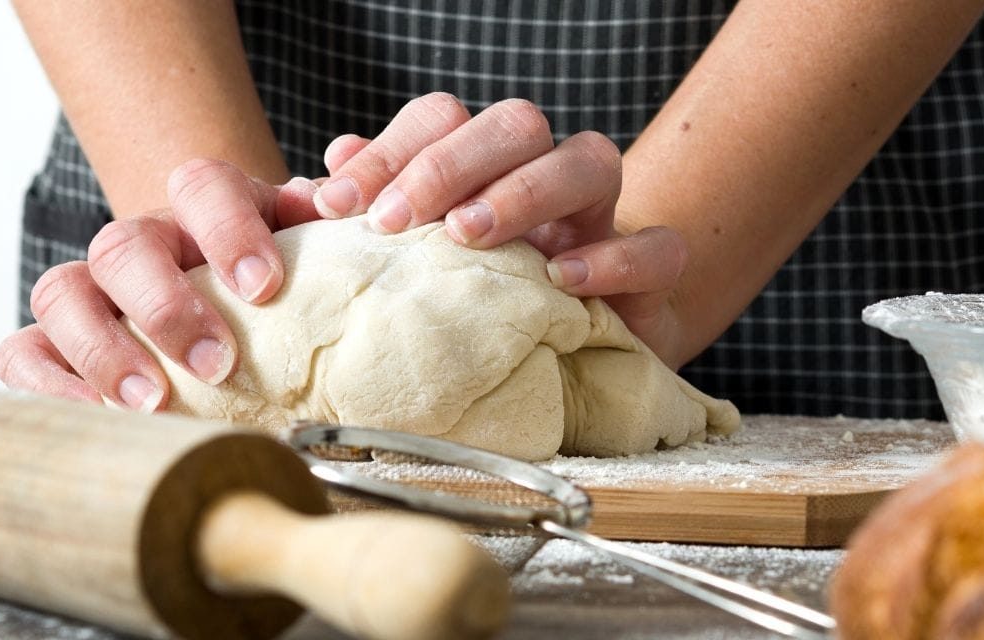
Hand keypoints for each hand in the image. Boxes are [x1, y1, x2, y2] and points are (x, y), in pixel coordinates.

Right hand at [0, 160, 320, 409]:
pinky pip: (24, 353)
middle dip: (167, 307)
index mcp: (207, 211)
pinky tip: (100, 416)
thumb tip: (334, 200)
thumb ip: (327, 223)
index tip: (263, 286)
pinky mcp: (56, 342)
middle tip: (218, 363)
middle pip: (124, 245)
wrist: (235, 305)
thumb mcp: (313, 252)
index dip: (229, 228)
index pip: (204, 184)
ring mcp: (93, 291)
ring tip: (156, 402)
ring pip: (63, 294)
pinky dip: (51, 384)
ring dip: (106, 351)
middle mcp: (142, 243)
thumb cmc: (278, 286)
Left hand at [314, 93, 689, 364]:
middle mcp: (549, 180)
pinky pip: (657, 246)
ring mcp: (604, 221)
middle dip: (449, 162)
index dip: (390, 150)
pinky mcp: (653, 275)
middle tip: (395, 221)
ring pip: (590, 159)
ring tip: (468, 235)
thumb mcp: (423, 270)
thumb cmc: (492, 311)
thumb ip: (381, 222)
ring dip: (525, 189)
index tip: (339, 204)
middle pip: (517, 123)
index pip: (444, 119)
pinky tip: (563, 280)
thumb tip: (326, 175)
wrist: (587, 365)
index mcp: (490, 170)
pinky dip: (615, 257)